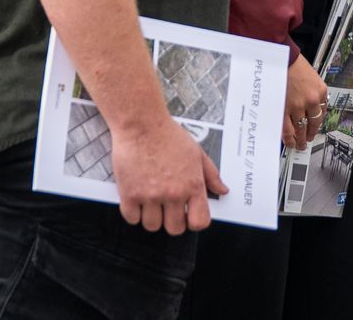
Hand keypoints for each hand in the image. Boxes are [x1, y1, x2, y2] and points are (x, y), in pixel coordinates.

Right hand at [110, 117, 229, 235]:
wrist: (141, 124)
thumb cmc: (168, 135)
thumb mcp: (197, 153)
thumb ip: (211, 175)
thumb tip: (222, 190)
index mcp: (192, 185)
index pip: (199, 222)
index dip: (194, 222)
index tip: (187, 216)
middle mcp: (173, 193)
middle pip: (175, 229)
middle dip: (172, 221)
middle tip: (166, 208)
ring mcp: (151, 196)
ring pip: (152, 226)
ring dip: (152, 217)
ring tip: (150, 203)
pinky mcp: (130, 194)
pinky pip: (132, 219)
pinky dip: (133, 213)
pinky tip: (136, 200)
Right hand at [284, 54, 328, 150]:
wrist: (279, 57)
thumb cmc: (292, 63)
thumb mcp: (311, 76)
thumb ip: (312, 91)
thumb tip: (310, 106)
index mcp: (321, 91)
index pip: (323, 112)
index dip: (318, 123)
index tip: (315, 127)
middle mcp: (312, 100)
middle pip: (314, 124)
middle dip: (311, 134)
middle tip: (309, 140)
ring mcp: (298, 106)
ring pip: (301, 129)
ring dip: (301, 139)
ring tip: (300, 145)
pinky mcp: (284, 109)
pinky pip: (288, 129)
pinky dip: (289, 138)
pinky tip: (291, 142)